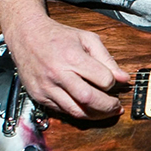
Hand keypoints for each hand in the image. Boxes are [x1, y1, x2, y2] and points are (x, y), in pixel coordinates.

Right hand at [2, 16, 130, 119]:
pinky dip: (77, 111)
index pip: (102, 79)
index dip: (113, 84)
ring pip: (76, 111)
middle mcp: (58, 74)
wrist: (26, 36)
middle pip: (89, 100)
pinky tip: (86, 108)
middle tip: (117, 106)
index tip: (116, 83)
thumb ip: (106, 58)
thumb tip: (124, 78)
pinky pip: (62, 112)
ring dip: (95, 115)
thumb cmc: (57, 36)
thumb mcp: (86, 39)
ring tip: (105, 111)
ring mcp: (46, 88)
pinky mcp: (39, 96)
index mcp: (72, 57)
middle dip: (108, 106)